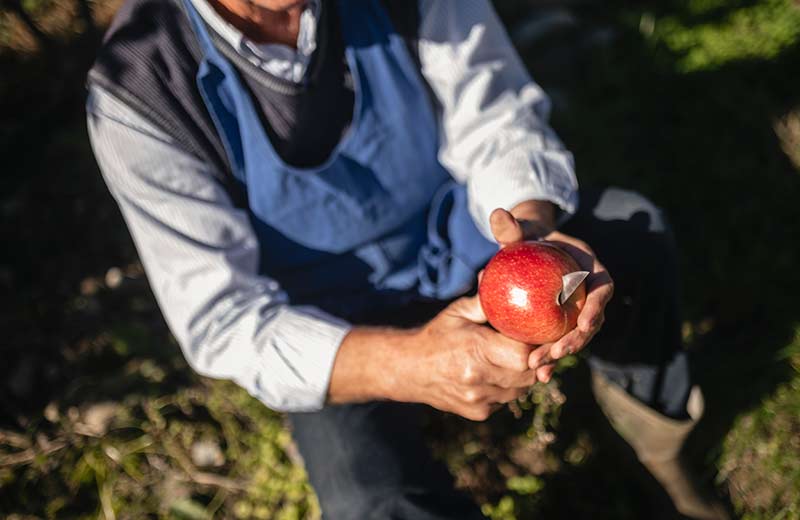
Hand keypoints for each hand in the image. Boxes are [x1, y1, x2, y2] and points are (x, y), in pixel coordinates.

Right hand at [393, 295, 537, 420]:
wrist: (410, 370)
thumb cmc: (437, 335)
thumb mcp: (457, 312)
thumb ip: (483, 301)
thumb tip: (498, 277)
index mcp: (475, 350)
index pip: (523, 354)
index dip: (535, 345)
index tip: (535, 334)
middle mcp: (478, 379)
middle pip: (528, 374)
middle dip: (534, 360)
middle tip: (531, 346)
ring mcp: (478, 399)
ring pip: (521, 390)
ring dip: (523, 375)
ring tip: (513, 358)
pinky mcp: (479, 413)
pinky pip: (507, 400)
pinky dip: (509, 387)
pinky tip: (497, 374)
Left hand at [488, 203, 613, 382]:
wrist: (525, 251)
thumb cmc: (525, 238)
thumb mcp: (517, 232)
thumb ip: (509, 227)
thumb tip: (497, 214)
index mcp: (590, 268)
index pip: (603, 288)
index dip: (598, 307)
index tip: (585, 324)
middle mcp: (589, 292)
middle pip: (591, 321)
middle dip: (577, 341)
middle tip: (556, 353)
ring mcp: (577, 310)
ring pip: (576, 337)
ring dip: (562, 354)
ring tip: (540, 369)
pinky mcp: (563, 324)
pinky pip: (559, 341)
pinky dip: (550, 358)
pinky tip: (536, 375)